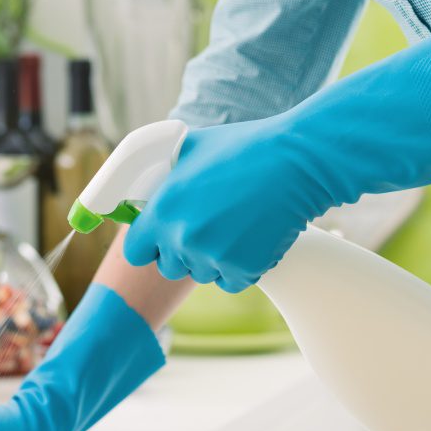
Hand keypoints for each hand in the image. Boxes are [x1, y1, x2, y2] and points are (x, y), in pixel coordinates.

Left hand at [124, 115, 319, 292]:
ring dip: (212, 259)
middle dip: (181, 253)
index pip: (135, 252)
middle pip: (168, 268)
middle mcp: (183, 238)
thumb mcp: (190, 149)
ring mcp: (213, 257)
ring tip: (233, 227)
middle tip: (205, 229)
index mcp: (162, 211)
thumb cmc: (244, 148)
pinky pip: (230, 281)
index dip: (148, 245)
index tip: (158, 240)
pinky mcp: (244, 270)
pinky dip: (239, 268)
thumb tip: (151, 185)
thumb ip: (165, 176)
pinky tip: (250, 239)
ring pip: (202, 274)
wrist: (295, 162)